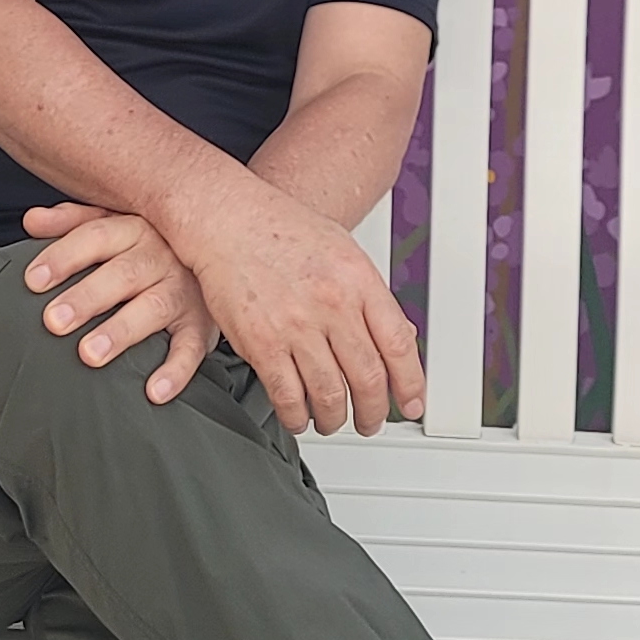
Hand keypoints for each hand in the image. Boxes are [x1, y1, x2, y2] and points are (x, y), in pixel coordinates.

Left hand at [23, 202, 218, 402]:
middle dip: (86, 297)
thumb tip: (32, 220)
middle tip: (54, 321)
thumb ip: (70, 222)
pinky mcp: (200, 324)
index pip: (95, 236)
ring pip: (153, 307)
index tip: (33, 280)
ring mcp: (183, 291)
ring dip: (121, 331)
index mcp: (133, 228)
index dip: (63, 257)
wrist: (214, 255)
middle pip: (121, 274)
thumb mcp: (112, 223)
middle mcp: (160, 256)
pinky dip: (175, 370)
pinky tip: (154, 390)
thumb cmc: (146, 245)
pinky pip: (191, 347)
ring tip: (91, 353)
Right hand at [186, 177, 425, 437]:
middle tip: (370, 421)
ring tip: (331, 420)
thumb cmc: (282, 230)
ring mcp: (297, 326)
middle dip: (373, 413)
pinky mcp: (262, 343)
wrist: (229, 219)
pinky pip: (287, 396)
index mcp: (359, 281)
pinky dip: (296, 417)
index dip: (410, 385)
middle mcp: (332, 304)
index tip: (410, 404)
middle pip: (368, 379)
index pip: (399, 345)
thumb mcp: (343, 251)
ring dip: (334, 419)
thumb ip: (371, 297)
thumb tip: (399, 337)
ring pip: (330, 395)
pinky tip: (298, 417)